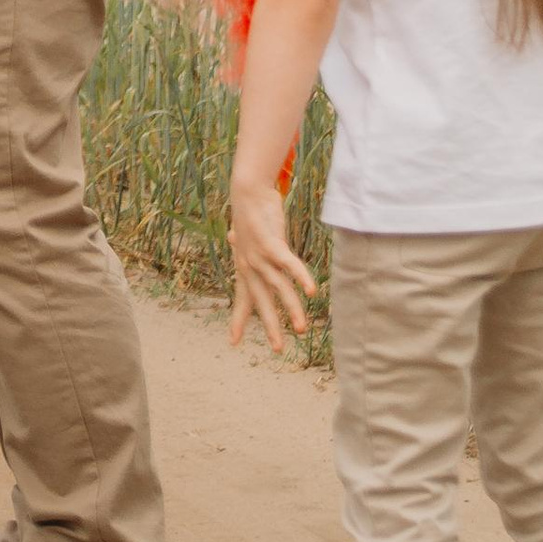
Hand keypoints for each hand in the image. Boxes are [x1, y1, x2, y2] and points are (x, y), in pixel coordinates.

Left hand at [228, 178, 318, 356]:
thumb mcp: (243, 231)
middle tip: (278, 350)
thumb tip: (231, 237)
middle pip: (262, 302)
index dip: (238, 320)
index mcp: (244, 267)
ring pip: (278, 288)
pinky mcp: (271, 245)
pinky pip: (288, 265)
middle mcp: (250, 267)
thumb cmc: (249, 212)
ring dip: (291, 309)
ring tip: (301, 329)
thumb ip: (240, 241)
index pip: (242, 299)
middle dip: (270, 326)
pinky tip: (312, 291)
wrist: (247, 191)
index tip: (233, 342)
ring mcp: (259, 257)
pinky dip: (300, 277)